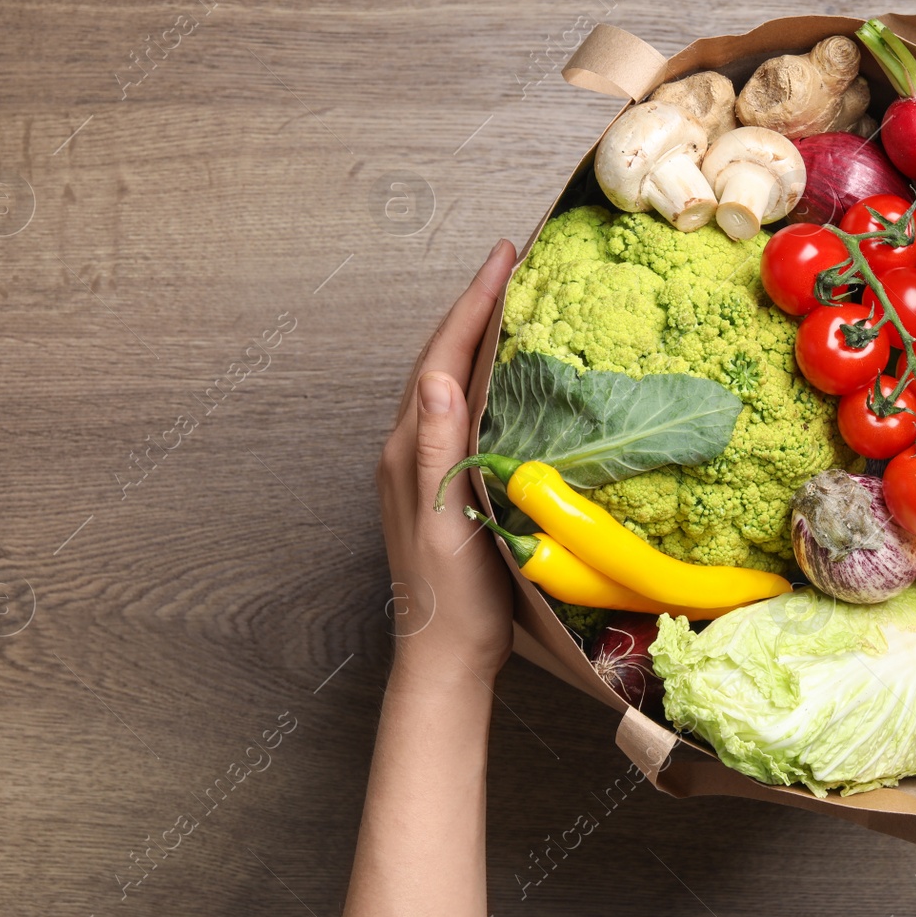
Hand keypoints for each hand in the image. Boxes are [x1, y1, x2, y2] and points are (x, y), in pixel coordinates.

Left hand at [376, 240, 517, 683]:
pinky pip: (455, 410)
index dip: (472, 304)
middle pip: (440, 358)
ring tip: (507, 299)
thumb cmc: (454, 601)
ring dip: (472, 335)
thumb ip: (436, 451)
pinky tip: (501, 375)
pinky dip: (477, 375)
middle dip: (472, 305)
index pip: (442, 358)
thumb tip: (437, 377)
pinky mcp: (438, 483)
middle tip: (509, 261)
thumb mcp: (447, 525)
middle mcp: (406, 449)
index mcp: (408, 452)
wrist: (444, 659)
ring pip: (446, 380)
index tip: (503, 257)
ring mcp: (419, 466)